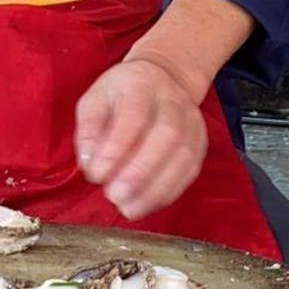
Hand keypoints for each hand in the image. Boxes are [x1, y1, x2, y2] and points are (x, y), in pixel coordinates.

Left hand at [75, 55, 207, 220]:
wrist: (163, 80)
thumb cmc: (122, 94)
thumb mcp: (95, 99)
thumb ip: (89, 130)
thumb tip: (89, 164)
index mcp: (142, 84)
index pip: (133, 116)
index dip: (116, 149)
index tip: (96, 175)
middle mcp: (173, 101)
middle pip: (166, 135)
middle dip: (139, 172)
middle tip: (114, 196)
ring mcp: (192, 122)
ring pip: (182, 157)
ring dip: (155, 189)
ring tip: (128, 207)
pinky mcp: (199, 144)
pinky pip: (189, 172)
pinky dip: (168, 192)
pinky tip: (146, 204)